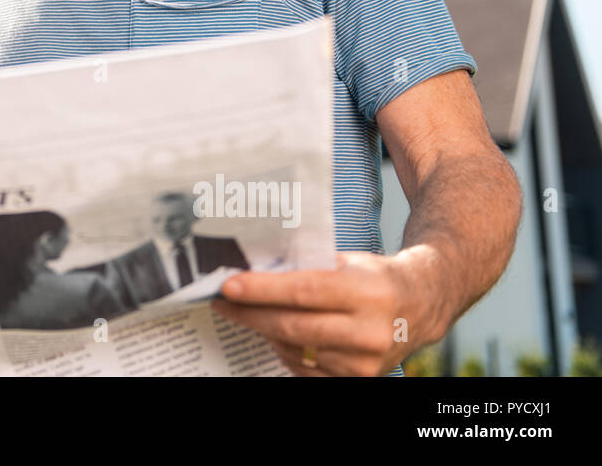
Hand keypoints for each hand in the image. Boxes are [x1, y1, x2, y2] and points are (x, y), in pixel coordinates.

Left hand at [209, 250, 435, 375]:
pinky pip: (307, 371)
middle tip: (222, 302)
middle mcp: (368, 331)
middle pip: (293, 326)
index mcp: (365, 292)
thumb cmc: (375, 278)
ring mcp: (364, 362)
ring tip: (252, 313)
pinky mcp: (360, 380)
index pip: (302, 291)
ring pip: (296, 350)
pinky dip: (286, 351)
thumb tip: (252, 271)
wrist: (420, 307)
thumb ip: (305, 268)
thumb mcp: (347, 261)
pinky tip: (278, 334)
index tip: (228, 286)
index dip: (261, 290)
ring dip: (266, 332)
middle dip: (250, 314)